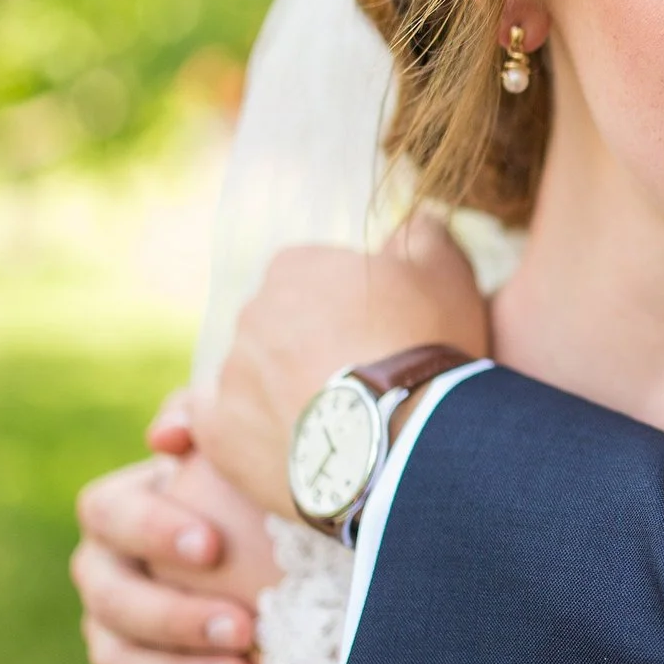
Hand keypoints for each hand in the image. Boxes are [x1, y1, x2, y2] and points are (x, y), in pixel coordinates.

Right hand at [72, 410, 258, 663]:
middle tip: (243, 629)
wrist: (264, 563)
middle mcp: (101, 573)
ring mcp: (107, 635)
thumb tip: (167, 437)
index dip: (152, 530)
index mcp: (117, 512)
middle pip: (111, 599)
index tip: (212, 549)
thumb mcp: (232, 453)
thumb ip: (205, 423)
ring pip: (118, 663)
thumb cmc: (246, 497)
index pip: (108, 513)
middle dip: (175, 617)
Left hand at [195, 216, 489, 517]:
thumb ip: (424, 235)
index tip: (380, 334)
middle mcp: (251, 313)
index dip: (348, 307)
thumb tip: (415, 218)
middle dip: (313, 349)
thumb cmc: (427, 347)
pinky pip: (218, 424)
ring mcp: (231, 374)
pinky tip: (285, 445)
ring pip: (255, 377)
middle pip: (281, 327)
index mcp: (295, 268)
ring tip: (339, 427)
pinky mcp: (218, 433)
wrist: (406, 440)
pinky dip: (245, 431)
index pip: (313, 278)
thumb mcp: (446, 274)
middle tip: (362, 382)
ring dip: (285, 392)